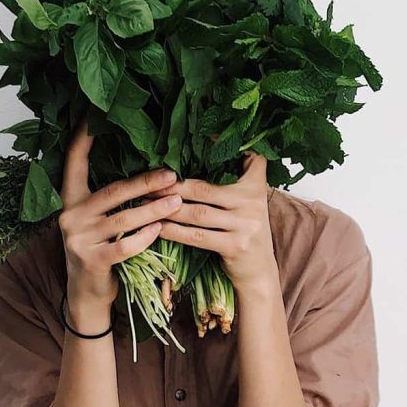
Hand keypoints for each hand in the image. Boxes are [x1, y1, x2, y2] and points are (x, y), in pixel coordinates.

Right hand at [58, 116, 182, 307]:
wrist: (86, 294)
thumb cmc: (100, 250)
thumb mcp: (97, 221)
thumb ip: (110, 200)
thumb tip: (148, 172)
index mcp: (70, 200)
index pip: (73, 162)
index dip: (83, 139)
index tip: (93, 116)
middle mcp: (70, 216)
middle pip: (113, 191)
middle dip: (145, 182)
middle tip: (172, 175)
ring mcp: (78, 239)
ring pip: (123, 219)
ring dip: (154, 210)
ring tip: (178, 202)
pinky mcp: (91, 260)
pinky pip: (124, 246)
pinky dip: (144, 237)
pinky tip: (161, 230)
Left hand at [150, 152, 277, 294]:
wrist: (260, 272)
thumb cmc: (244, 231)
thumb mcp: (247, 202)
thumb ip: (233, 180)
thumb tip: (199, 152)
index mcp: (256, 185)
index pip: (246, 158)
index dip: (221, 145)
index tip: (198, 135)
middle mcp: (253, 202)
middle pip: (204, 188)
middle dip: (173, 186)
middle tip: (149, 182)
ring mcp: (246, 225)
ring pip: (198, 213)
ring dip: (168, 208)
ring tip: (146, 203)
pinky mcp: (235, 246)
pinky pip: (197, 236)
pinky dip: (175, 231)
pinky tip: (158, 226)